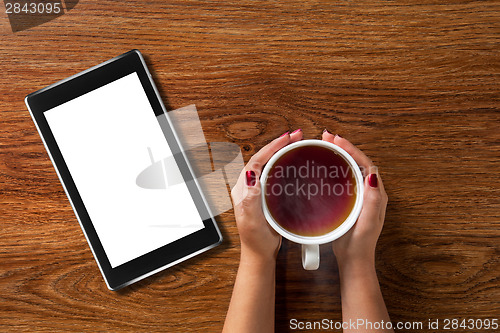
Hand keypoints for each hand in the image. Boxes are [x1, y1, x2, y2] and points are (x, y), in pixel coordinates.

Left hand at [231, 130, 302, 263]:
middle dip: (278, 144)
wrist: (260, 254)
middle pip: (262, 158)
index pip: (255, 161)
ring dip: (281, 152)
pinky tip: (293, 161)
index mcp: (243, 190)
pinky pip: (274, 173)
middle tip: (296, 136)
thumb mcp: (252, 222)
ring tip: (296, 143)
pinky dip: (284, 163)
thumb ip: (250, 201)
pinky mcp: (266, 195)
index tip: (285, 140)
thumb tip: (251, 179)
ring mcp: (257, 190)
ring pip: (268, 164)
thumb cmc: (255, 241)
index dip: (270, 148)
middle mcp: (248, 187)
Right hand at [322, 131, 387, 266]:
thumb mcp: (367, 223)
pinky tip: (325, 165)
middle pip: (358, 162)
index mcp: (375, 194)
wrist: (353, 260)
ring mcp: (359, 196)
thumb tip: (372, 175)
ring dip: (339, 154)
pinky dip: (335, 167)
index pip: (365, 163)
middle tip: (327, 137)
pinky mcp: (350, 200)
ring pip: (350, 168)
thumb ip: (371, 200)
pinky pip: (344, 178)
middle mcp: (369, 192)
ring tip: (325, 144)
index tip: (337, 140)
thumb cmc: (359, 244)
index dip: (351, 149)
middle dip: (344, 147)